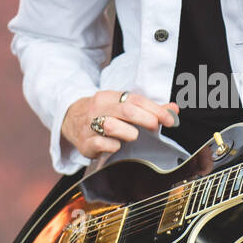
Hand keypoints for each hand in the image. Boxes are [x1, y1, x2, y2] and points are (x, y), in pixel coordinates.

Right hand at [61, 91, 179, 161]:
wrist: (69, 119)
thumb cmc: (103, 113)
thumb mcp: (121, 106)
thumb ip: (149, 108)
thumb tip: (174, 109)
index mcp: (109, 96)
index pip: (136, 99)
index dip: (155, 109)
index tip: (169, 119)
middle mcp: (98, 108)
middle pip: (127, 111)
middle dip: (146, 119)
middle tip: (155, 127)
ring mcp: (89, 125)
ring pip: (113, 127)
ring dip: (129, 133)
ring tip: (132, 136)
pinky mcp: (85, 142)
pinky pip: (103, 144)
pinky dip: (114, 146)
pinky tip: (116, 145)